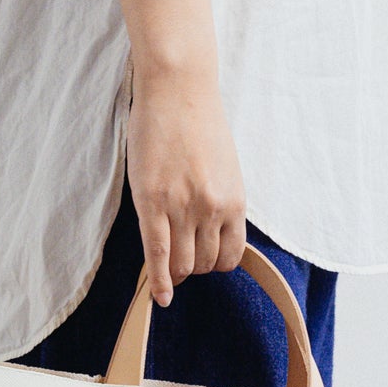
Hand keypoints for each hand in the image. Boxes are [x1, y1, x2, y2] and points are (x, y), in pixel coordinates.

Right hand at [126, 67, 247, 305]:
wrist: (178, 89)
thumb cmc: (199, 123)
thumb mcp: (225, 168)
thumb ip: (221, 201)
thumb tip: (212, 232)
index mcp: (235, 201)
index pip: (230, 256)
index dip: (215, 263)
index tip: (203, 259)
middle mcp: (213, 209)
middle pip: (204, 263)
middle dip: (192, 267)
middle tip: (179, 258)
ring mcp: (182, 208)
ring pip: (182, 265)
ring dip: (175, 272)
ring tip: (167, 267)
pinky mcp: (152, 202)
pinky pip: (157, 255)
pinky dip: (158, 282)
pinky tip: (158, 298)